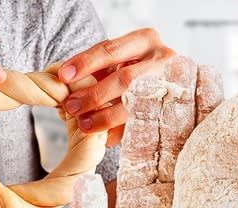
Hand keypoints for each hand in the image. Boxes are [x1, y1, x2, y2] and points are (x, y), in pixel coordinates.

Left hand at [58, 28, 174, 144]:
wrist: (171, 81)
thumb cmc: (137, 68)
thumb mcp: (121, 59)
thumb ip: (99, 66)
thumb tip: (66, 80)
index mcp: (146, 40)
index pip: (112, 49)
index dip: (86, 62)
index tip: (64, 76)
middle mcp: (163, 59)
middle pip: (126, 79)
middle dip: (95, 95)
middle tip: (72, 106)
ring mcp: (171, 84)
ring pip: (137, 103)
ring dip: (107, 116)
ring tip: (85, 125)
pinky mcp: (173, 107)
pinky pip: (145, 122)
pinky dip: (123, 131)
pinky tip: (105, 138)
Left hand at [62, 57, 237, 207]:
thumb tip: (85, 179)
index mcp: (137, 206)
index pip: (142, 150)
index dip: (146, 115)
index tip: (150, 80)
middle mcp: (173, 201)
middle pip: (178, 141)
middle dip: (181, 102)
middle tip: (184, 61)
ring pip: (210, 155)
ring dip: (212, 117)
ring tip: (213, 77)